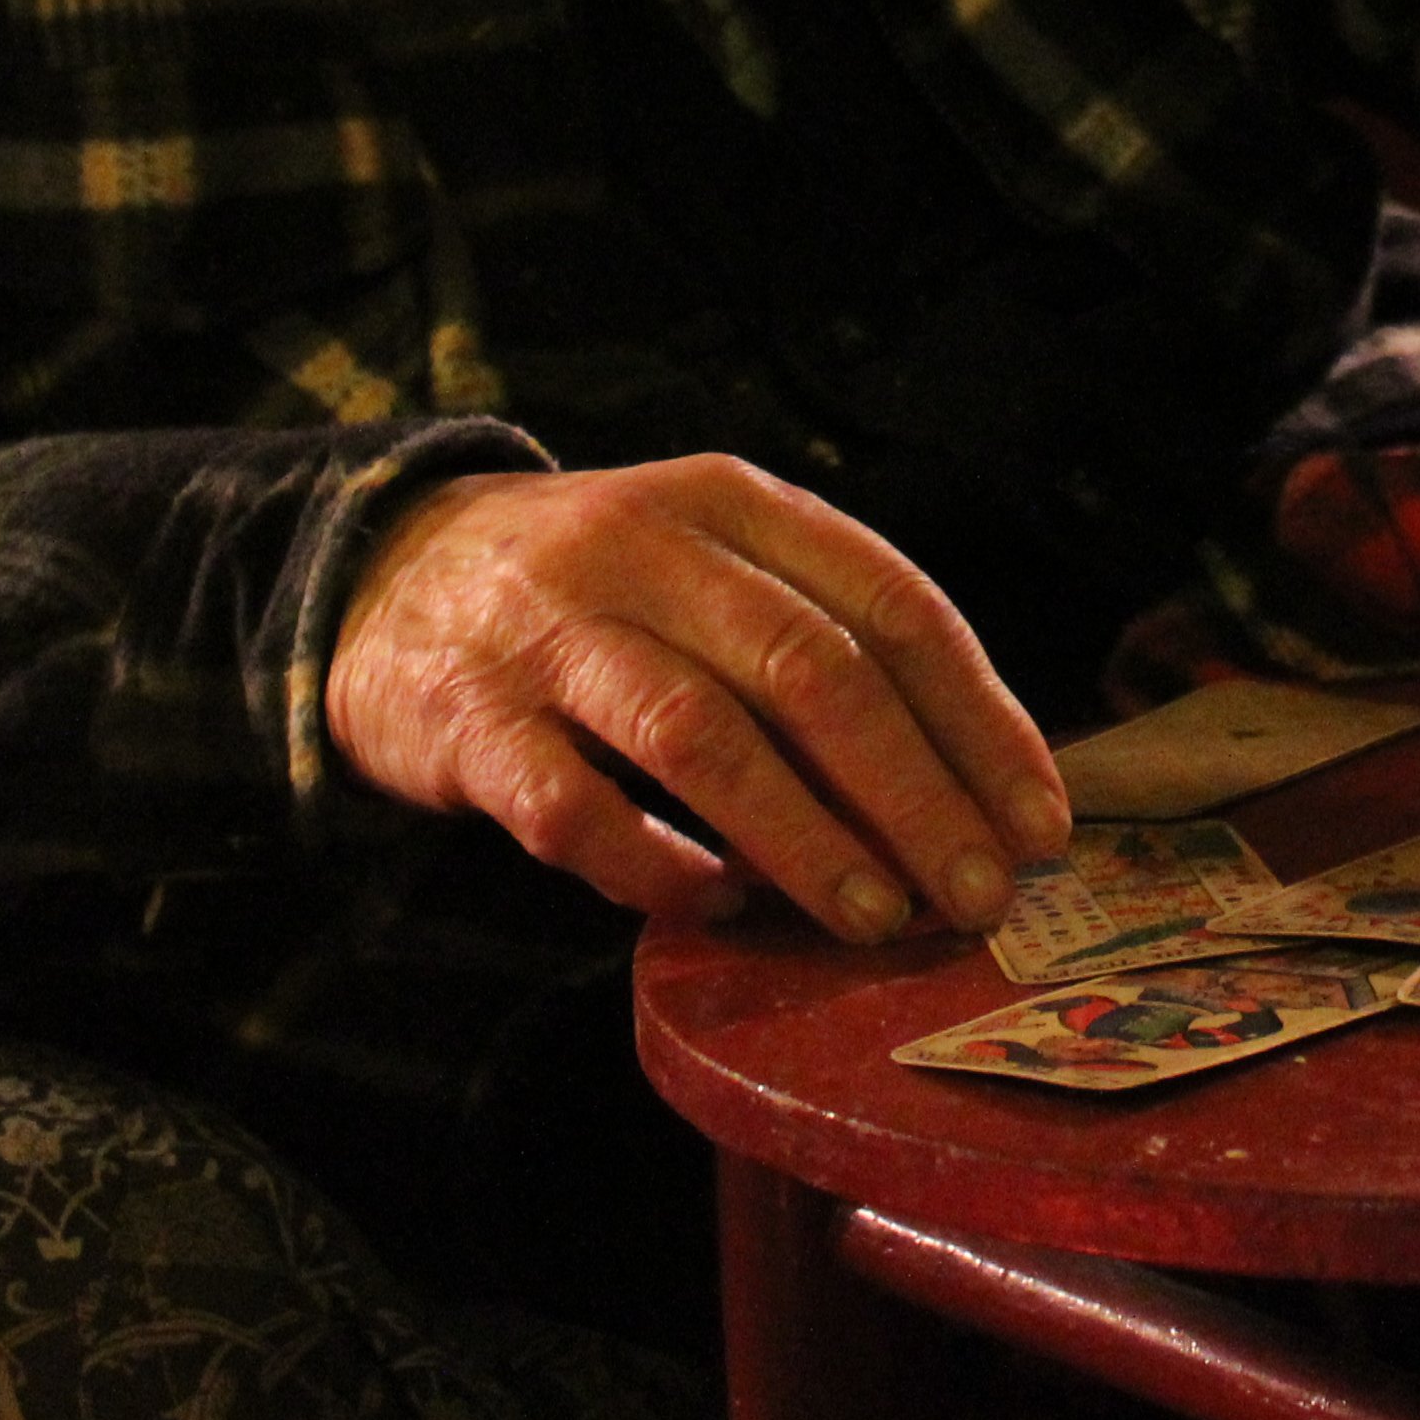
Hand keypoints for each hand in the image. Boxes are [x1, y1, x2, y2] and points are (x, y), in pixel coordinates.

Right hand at [326, 455, 1072, 941]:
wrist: (381, 572)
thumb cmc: (600, 594)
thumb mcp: (711, 565)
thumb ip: (819, 642)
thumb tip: (970, 788)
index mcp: (734, 501)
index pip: (891, 603)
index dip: (978, 719)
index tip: (1038, 821)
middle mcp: (648, 547)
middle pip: (811, 669)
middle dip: (914, 794)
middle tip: (978, 895)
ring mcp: (550, 630)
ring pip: (700, 734)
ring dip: (802, 838)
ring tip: (873, 919)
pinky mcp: (467, 719)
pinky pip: (570, 807)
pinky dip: (651, 866)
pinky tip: (710, 909)